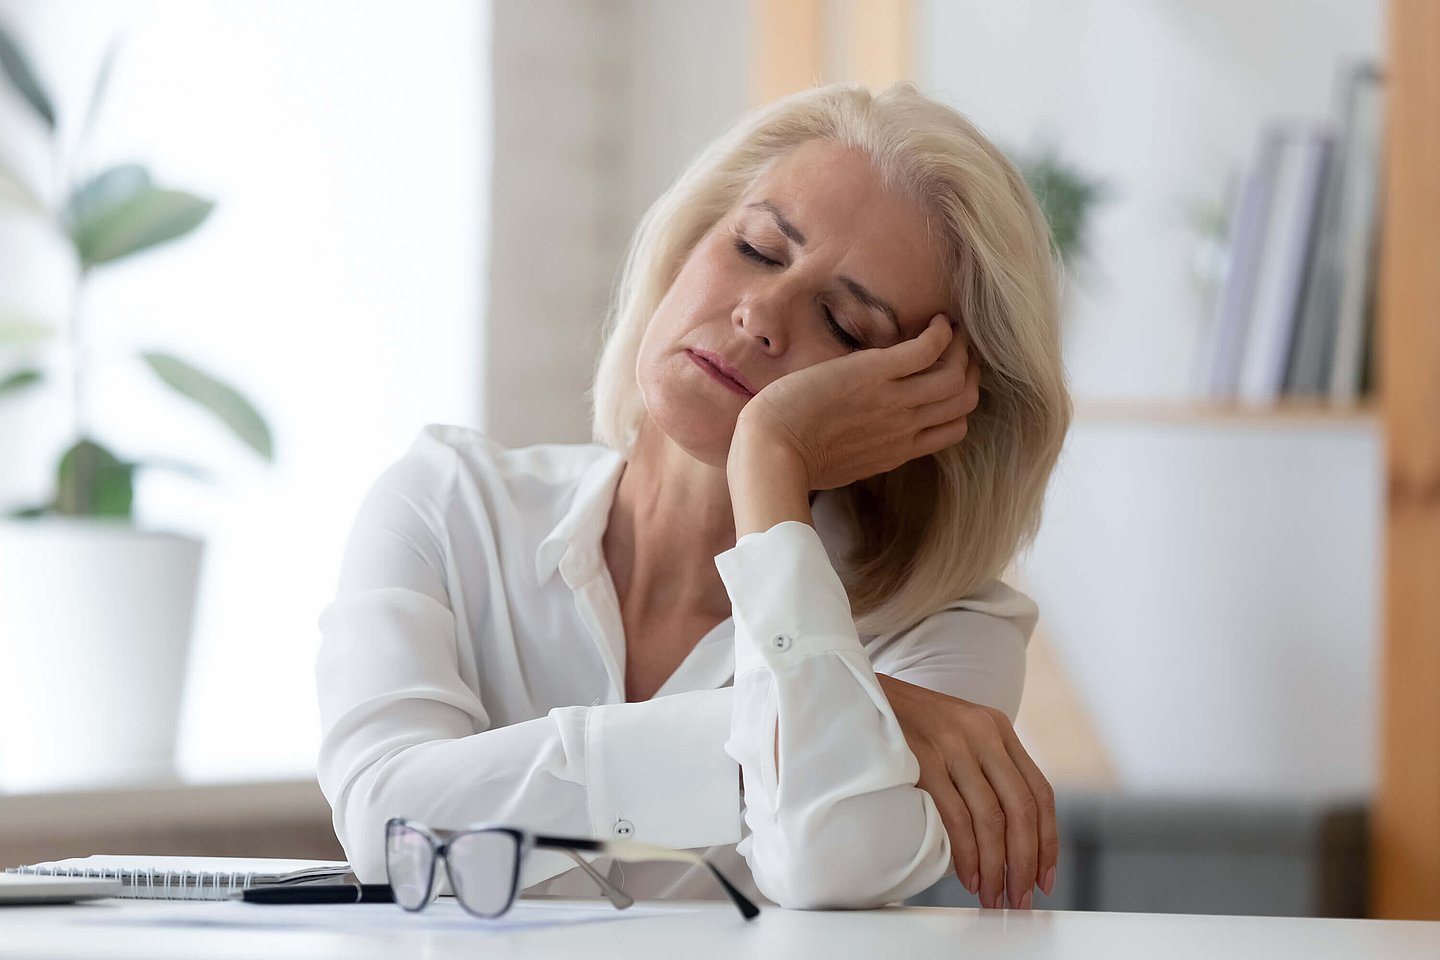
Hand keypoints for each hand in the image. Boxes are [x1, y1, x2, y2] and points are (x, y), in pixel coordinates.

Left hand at [733, 314, 979, 491]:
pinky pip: (928, 350)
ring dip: (961, 348)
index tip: (950, 381)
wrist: (771, 450)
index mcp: (897, 451)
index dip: (958, 403)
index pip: (952, 430)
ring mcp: (893, 401)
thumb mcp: (842, 463)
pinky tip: (935, 321)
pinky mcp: (875, 375)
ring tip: (951, 330)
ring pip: (954, 376)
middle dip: (969, 371)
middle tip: (958, 349)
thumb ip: (866, 448)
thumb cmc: (790, 458)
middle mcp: (904, 428)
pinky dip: (941, 333)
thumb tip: (865, 434)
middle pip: (963, 401)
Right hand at [875, 673, 1057, 909]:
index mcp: (997, 728)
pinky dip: (966, 852)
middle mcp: (982, 734)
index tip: (1044, 878)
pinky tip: (967, 875)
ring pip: (991, 817)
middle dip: (1025, 862)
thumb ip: (985, 766)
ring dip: (996, 866)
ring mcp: (953, 745)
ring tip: (992, 895)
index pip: (1040, 792)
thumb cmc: (909, 724)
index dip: (1048, 841)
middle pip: (1022, 808)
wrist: (862, 693)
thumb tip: (1007, 834)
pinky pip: (955, 816)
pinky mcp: (923, 759)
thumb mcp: (958, 731)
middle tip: (1019, 898)